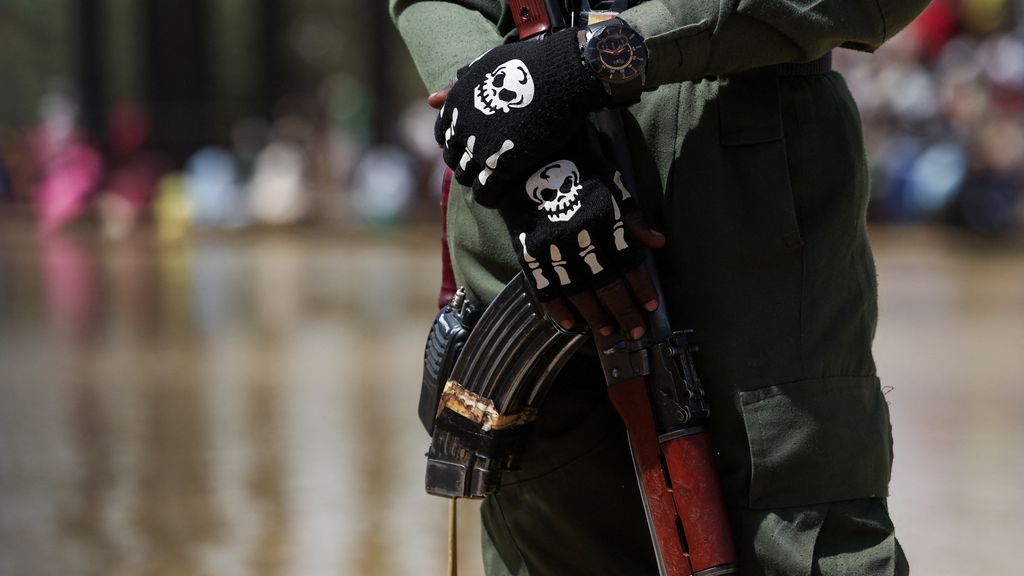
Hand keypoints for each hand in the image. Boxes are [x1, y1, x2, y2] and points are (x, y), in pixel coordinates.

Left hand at [434, 29, 606, 206]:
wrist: (562, 75)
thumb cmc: (530, 65)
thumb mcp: (487, 67)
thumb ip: (459, 86)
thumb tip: (431, 100)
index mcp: (456, 104)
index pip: (443, 133)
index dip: (456, 142)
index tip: (470, 146)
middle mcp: (461, 127)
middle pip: (453, 157)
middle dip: (465, 162)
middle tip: (486, 165)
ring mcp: (479, 147)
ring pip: (465, 176)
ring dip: (476, 181)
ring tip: (494, 182)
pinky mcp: (499, 164)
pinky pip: (485, 190)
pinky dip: (489, 196)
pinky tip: (499, 197)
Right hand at [500, 131, 664, 339]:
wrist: (525, 153)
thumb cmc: (576, 165)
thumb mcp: (612, 181)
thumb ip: (632, 216)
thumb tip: (657, 243)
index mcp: (603, 217)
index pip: (628, 262)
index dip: (641, 287)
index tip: (652, 306)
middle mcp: (578, 235)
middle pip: (606, 283)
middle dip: (624, 310)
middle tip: (636, 331)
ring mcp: (550, 246)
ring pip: (577, 291)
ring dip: (595, 315)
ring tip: (609, 330)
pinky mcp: (527, 250)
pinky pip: (544, 287)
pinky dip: (558, 309)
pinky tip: (572, 323)